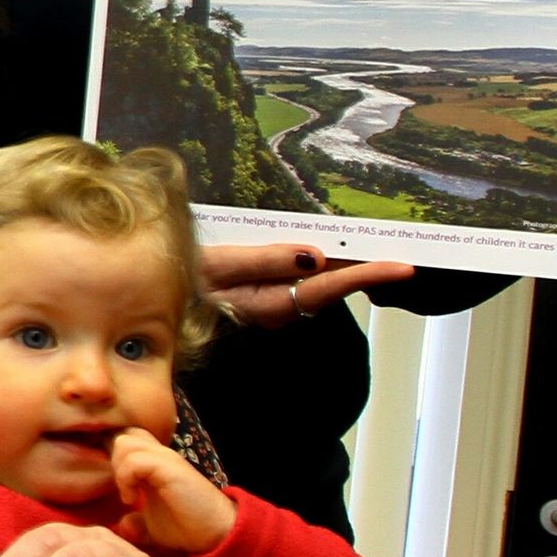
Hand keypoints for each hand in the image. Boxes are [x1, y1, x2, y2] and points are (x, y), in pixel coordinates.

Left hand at [106, 429, 235, 556]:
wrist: (216, 534)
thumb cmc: (187, 528)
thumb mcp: (152, 526)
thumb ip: (135, 523)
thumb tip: (121, 525)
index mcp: (154, 463)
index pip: (125, 441)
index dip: (112, 459)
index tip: (113, 485)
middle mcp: (160, 455)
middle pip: (122, 436)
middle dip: (112, 461)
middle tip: (121, 489)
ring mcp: (166, 459)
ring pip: (125, 442)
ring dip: (119, 470)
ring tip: (128, 496)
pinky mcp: (170, 468)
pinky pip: (135, 460)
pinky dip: (126, 479)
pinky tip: (132, 500)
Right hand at [199, 243, 410, 327]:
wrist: (152, 300)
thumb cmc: (178, 285)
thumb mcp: (217, 267)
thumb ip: (266, 260)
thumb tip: (316, 255)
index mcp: (270, 302)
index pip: (329, 286)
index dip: (368, 275)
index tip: (403, 267)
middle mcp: (279, 308)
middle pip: (332, 286)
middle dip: (367, 268)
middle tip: (404, 252)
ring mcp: (272, 304)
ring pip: (319, 283)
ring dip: (347, 267)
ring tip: (376, 248)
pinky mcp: (265, 296)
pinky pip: (302, 280)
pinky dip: (323, 267)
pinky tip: (331, 255)